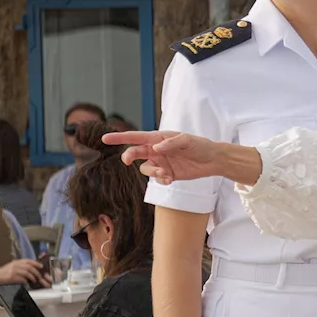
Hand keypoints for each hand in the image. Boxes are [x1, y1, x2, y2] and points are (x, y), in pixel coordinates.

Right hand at [0, 259, 50, 287]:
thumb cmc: (3, 273)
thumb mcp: (12, 267)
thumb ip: (20, 266)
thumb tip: (30, 270)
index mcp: (16, 262)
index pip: (29, 261)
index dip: (36, 263)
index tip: (41, 266)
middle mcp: (16, 265)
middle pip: (30, 267)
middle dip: (36, 272)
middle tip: (39, 276)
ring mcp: (14, 270)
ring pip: (27, 273)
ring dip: (32, 277)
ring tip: (34, 280)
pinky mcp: (12, 277)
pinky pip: (22, 279)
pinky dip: (26, 282)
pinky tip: (27, 284)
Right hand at [102, 130, 223, 183]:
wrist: (212, 160)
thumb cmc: (200, 146)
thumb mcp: (188, 141)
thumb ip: (172, 143)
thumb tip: (156, 147)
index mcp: (159, 138)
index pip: (136, 137)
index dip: (120, 137)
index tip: (105, 138)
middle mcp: (156, 150)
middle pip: (135, 152)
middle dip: (129, 156)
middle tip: (127, 160)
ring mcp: (160, 162)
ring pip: (145, 168)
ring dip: (152, 172)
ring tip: (165, 173)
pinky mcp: (166, 174)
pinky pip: (156, 178)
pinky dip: (160, 180)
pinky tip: (170, 179)